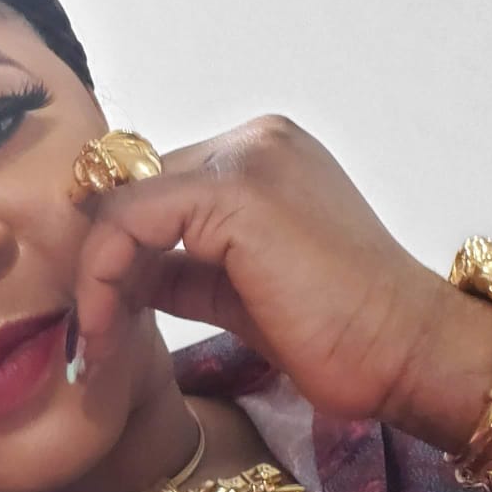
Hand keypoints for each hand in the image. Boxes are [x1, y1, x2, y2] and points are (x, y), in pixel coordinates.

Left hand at [71, 115, 443, 420]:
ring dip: (94, 276)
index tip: (95, 314)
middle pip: (133, 188)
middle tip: (85, 333)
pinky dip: (104, 275)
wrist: (405, 351)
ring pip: (123, 202)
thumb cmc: (339, 333)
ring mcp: (246, 157)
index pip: (155, 185)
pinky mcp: (235, 191)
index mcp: (263, 155)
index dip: (114, 248)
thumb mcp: (238, 291)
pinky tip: (105, 328)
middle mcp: (254, 140)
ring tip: (92, 342)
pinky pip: (131, 220)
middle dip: (98, 261)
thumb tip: (120, 274)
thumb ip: (181, 267)